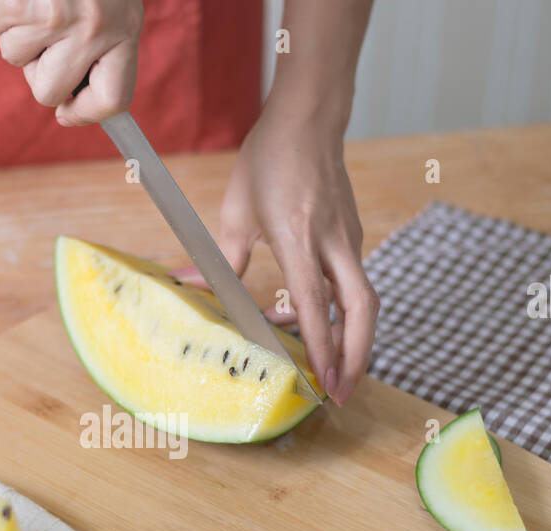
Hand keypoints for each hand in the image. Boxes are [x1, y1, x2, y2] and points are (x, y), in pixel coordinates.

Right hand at [0, 0, 142, 125]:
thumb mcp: (110, 1)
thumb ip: (100, 47)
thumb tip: (66, 106)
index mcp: (125, 28)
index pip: (113, 100)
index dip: (86, 113)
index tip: (69, 113)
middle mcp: (93, 29)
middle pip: (49, 92)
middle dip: (39, 69)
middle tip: (47, 33)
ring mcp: (54, 16)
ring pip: (15, 58)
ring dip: (19, 30)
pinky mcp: (19, 3)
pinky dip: (1, 7)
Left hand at [206, 111, 377, 405]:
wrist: (309, 119)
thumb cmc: (269, 159)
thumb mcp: (236, 210)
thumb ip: (221, 259)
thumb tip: (187, 286)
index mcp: (298, 235)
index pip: (316, 303)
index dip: (321, 346)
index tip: (323, 380)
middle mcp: (332, 240)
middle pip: (362, 309)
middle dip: (356, 356)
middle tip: (341, 391)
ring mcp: (349, 238)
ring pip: (362, 300)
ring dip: (348, 339)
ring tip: (324, 368)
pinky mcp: (353, 237)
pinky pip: (351, 284)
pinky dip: (337, 312)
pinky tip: (309, 322)